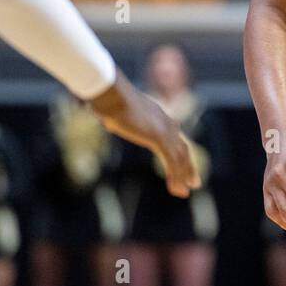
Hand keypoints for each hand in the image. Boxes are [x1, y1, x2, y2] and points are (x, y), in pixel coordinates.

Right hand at [90, 72, 200, 196]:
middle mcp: (164, 121)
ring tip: (184, 192)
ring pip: (180, 157)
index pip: (173, 137)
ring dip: (183, 176)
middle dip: (187, 167)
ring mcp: (163, 128)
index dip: (178, 152)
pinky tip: (175, 189)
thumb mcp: (108, 108)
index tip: (181, 164)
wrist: (109, 93)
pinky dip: (175, 176)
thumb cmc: (105, 98)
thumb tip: (92, 111)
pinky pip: (171, 160)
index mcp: (156, 114)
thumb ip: (107, 114)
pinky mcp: (159, 136)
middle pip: (182, 148)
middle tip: (193, 183)